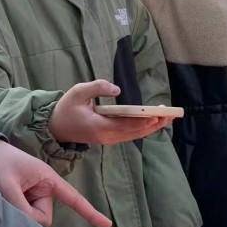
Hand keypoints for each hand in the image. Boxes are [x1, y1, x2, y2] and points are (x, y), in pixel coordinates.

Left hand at [0, 139, 111, 226]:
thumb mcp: (6, 186)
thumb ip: (20, 209)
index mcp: (47, 179)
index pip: (73, 198)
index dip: (89, 212)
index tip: (106, 224)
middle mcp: (43, 188)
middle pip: (43, 217)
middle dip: (27, 215)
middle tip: (8, 196)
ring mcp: (33, 195)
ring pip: (32, 219)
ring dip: (18, 212)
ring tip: (2, 193)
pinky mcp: (23, 200)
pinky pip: (24, 216)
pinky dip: (13, 211)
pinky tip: (2, 198)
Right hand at [50, 80, 172, 145]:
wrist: (55, 127)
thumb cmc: (66, 108)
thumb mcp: (77, 92)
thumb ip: (97, 87)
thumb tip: (117, 89)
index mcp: (99, 127)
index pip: (126, 125)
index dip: (142, 121)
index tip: (157, 114)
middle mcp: (107, 136)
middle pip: (135, 132)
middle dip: (153, 124)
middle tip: (170, 115)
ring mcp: (109, 139)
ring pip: (135, 135)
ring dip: (151, 127)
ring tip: (168, 118)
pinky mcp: (110, 137)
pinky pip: (130, 135)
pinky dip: (143, 128)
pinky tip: (154, 122)